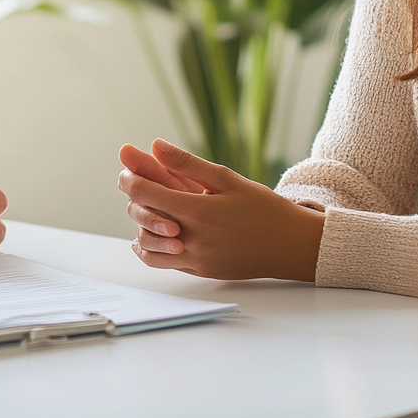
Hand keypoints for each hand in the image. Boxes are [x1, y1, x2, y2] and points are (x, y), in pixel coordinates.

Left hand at [118, 139, 323, 280]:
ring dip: (141, 226)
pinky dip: (154, 247)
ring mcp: (195, 259)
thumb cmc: (263, 208)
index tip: (127, 169)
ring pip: (148, 247)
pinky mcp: (200, 272)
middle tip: (135, 182)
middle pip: (142, 218)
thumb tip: (155, 145)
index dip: (130, 179)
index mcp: (197, 211)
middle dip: (134, 199)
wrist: (290, 245)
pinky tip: (158, 232)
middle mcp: (192, 238)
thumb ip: (187, 164)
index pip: (145, 194)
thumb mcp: (227, 179)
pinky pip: (164, 263)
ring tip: (148, 208)